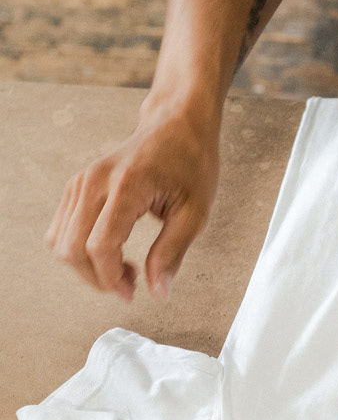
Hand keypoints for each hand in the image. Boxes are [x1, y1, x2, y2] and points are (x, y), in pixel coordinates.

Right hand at [45, 100, 218, 300]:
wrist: (177, 126)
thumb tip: (158, 292)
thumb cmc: (191, 164)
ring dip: (88, 267)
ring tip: (127, 270)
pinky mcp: (77, 186)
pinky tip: (114, 253)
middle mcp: (94, 182)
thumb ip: (172, 253)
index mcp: (126, 186)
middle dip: (98, 278)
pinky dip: (81, 250)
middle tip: (131, 287)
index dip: (112, 278)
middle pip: (71, 248)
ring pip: (60, 241)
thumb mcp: (195, 214)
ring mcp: (80, 182)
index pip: (99, 245)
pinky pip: (63, 229)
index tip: (133, 293)